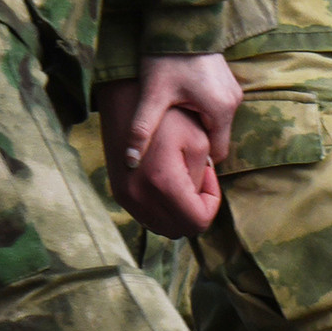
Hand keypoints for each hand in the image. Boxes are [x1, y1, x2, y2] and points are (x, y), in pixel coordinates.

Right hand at [102, 105, 220, 235]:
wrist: (125, 100)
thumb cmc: (168, 115)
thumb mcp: (200, 141)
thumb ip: (204, 178)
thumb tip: (198, 195)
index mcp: (163, 184)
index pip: (198, 222)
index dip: (212, 203)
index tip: (209, 176)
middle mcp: (140, 198)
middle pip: (181, 230)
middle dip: (197, 210)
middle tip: (198, 180)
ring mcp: (126, 198)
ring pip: (164, 228)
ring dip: (180, 213)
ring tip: (183, 180)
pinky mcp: (119, 194)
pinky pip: (148, 218)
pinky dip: (164, 210)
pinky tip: (167, 183)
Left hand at [111, 53, 240, 168]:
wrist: (179, 19)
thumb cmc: (166, 57)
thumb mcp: (153, 95)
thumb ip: (143, 129)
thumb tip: (130, 160)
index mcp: (221, 110)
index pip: (217, 154)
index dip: (197, 157)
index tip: (177, 152)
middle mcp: (233, 102)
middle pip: (217, 137)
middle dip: (196, 138)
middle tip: (172, 131)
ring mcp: (233, 90)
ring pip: (217, 122)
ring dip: (199, 122)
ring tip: (176, 112)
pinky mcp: (228, 81)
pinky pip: (217, 106)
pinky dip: (202, 108)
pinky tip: (184, 98)